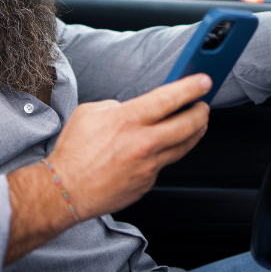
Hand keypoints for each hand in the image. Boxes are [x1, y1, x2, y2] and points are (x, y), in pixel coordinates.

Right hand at [47, 74, 211, 219]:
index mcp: (128, 120)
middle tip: (203, 105)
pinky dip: (166, 153)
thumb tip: (131, 108)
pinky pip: (163, 164)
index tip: (204, 81)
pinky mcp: (147, 183)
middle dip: (201, 112)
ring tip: (197, 123)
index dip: (191, 87)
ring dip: (194, 132)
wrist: (66, 190)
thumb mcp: (90, 113)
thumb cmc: (74, 152)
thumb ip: (116, 107)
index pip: (169, 98)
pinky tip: (164, 147)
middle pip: (188, 125)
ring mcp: (148, 165)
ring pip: (183, 146)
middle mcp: (142, 143)